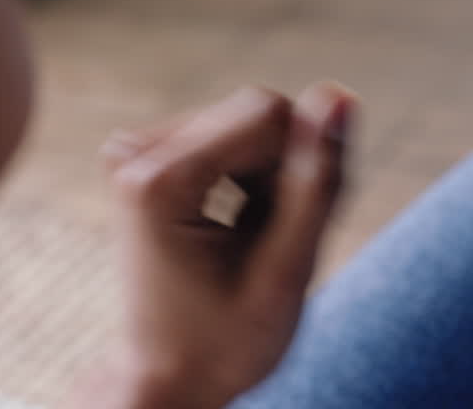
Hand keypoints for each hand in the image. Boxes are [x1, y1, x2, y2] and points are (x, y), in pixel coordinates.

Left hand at [75, 83, 353, 408]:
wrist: (170, 377)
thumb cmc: (226, 339)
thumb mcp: (287, 269)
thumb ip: (317, 181)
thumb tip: (337, 94)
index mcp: (159, 180)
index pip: (270, 115)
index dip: (305, 165)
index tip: (293, 228)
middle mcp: (135, 153)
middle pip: (258, 113)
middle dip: (286, 167)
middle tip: (276, 238)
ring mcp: (137, 151)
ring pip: (250, 121)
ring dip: (271, 173)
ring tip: (255, 237)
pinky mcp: (148, 154)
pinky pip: (229, 133)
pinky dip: (251, 174)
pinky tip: (239, 223)